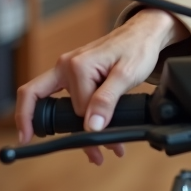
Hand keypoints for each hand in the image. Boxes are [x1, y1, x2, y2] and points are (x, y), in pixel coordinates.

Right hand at [14, 8, 189, 164]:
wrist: (144, 34)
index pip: (75, 109)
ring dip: (72, 129)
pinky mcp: (73, 75)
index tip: (89, 147)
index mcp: (75, 66)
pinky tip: (92, 133)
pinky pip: (66, 99)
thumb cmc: (138, 48)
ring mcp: (67, 70)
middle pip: (47, 106)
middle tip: (94, 156)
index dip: (88, 126)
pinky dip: (76, 118)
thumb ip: (107, 100)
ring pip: (56, 106)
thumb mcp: (126, 75)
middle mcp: (64, 66)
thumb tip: (92, 126)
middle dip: (64, 134)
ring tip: (100, 151)